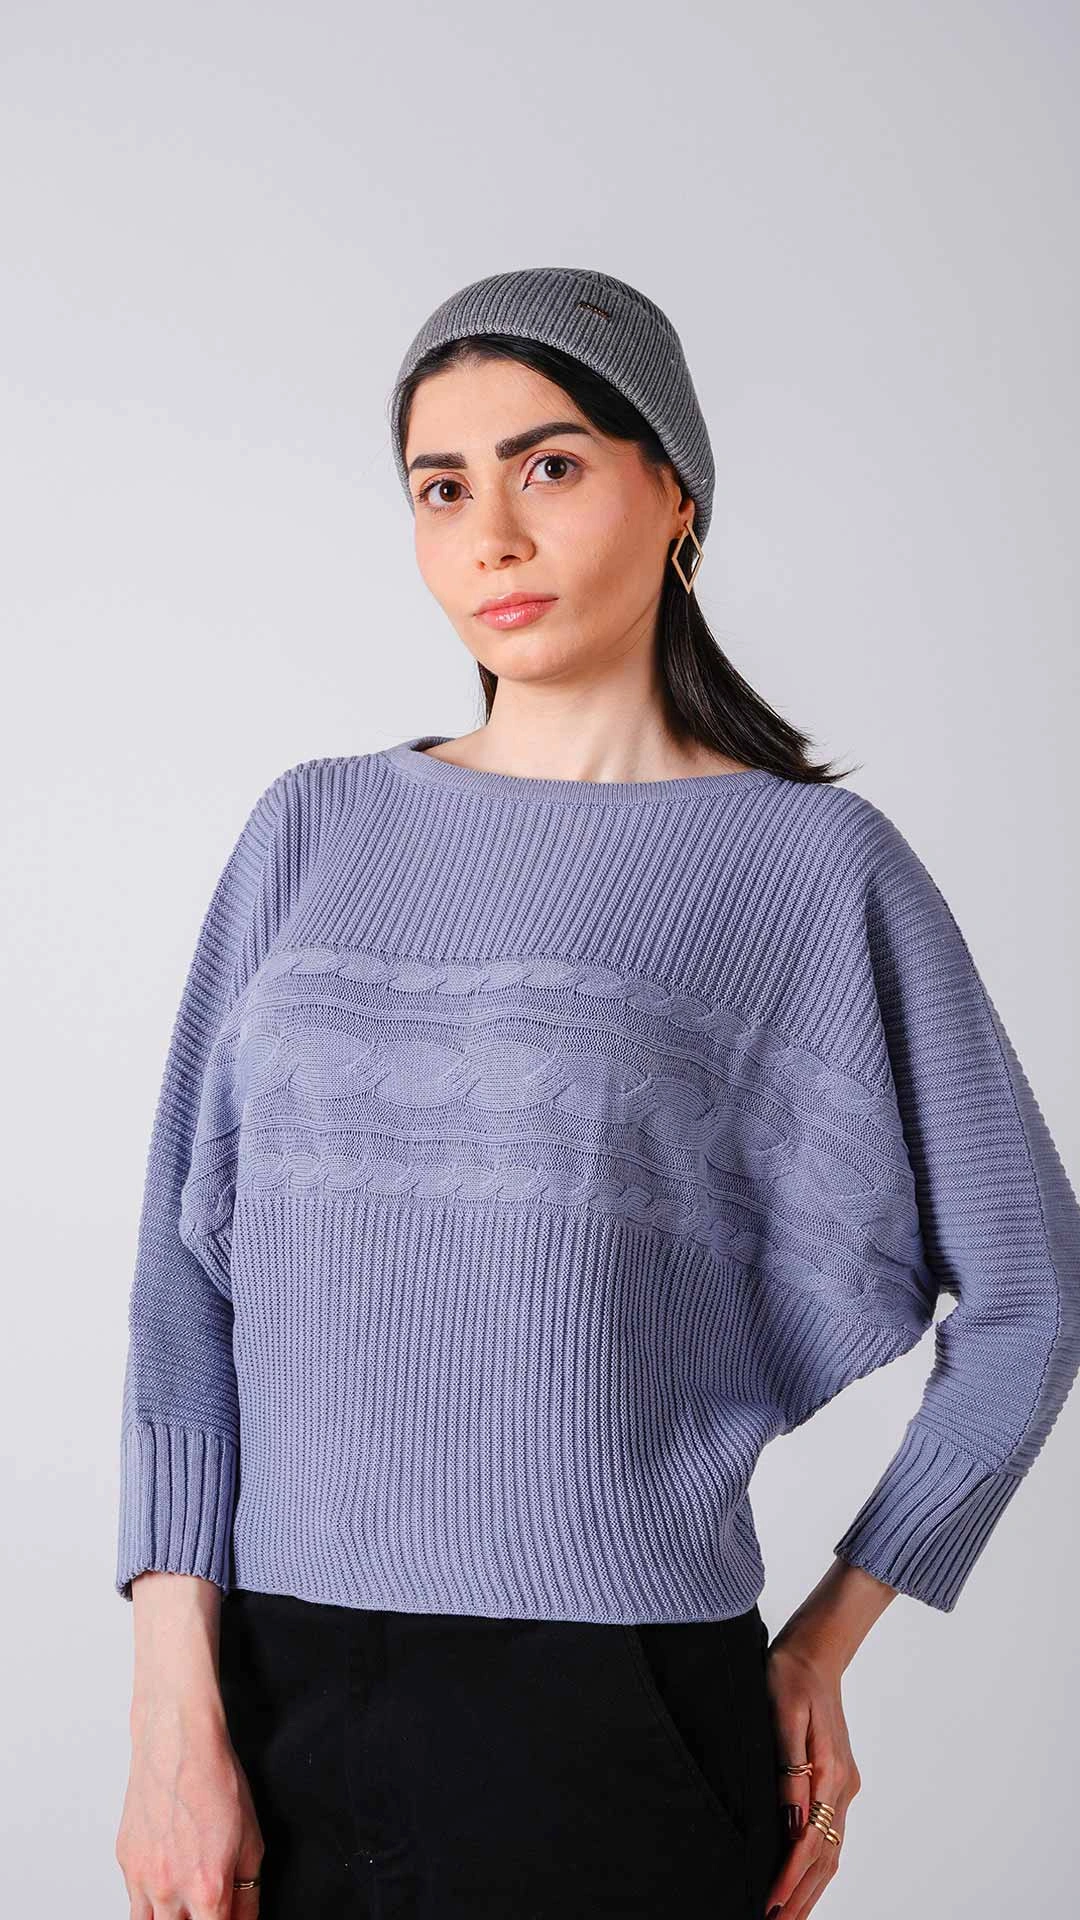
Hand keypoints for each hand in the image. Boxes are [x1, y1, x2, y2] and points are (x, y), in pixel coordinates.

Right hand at [115, 1704, 264, 1918]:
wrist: (177, 1741)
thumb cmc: (216, 1780)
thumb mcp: (252, 1840)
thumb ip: (248, 1892)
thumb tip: (244, 1919)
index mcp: (207, 1888)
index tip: (226, 1918)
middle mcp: (169, 1889)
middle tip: (207, 1906)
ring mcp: (142, 1877)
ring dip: (169, 1919)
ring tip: (185, 1903)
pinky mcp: (125, 1861)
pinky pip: (134, 1900)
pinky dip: (151, 1900)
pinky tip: (168, 1879)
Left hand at [761, 1633, 860, 1919]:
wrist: (815, 1650)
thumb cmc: (789, 1674)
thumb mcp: (783, 1714)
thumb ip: (789, 1769)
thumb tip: (793, 1824)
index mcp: (831, 1772)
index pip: (809, 1842)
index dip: (790, 1877)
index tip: (770, 1905)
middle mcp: (843, 1786)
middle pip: (826, 1857)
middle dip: (801, 1897)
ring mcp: (844, 1785)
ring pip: (831, 1851)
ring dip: (811, 1888)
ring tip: (788, 1916)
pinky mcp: (838, 1780)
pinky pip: (831, 1835)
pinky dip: (818, 1865)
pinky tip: (804, 1879)